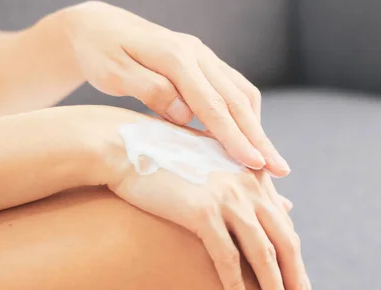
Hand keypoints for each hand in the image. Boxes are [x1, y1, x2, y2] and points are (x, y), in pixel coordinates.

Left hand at [60, 1, 290, 176]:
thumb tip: (186, 114)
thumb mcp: (113, 72)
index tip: (255, 164)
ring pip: (242, 94)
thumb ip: (151, 90)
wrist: (100, 27)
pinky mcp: (204, 64)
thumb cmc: (100, 53)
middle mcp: (198, 55)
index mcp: (176, 57)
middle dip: (260, 138)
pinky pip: (234, 90)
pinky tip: (246, 138)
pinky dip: (244, 116)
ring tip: (269, 161)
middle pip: (238, 101)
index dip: (235, 137)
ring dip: (257, 128)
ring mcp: (204, 58)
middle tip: (281, 170)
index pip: (213, 105)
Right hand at [88, 108, 310, 289]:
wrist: (127, 146)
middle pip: (284, 242)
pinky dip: (236, 287)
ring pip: (262, 253)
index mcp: (255, 176)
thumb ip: (256, 189)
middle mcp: (249, 186)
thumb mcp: (220, 168)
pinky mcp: (203, 211)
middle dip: (295, 281)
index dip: (294, 261)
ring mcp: (228, 198)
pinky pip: (227, 258)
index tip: (299, 287)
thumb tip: (288, 206)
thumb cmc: (171, 158)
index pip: (285, 227)